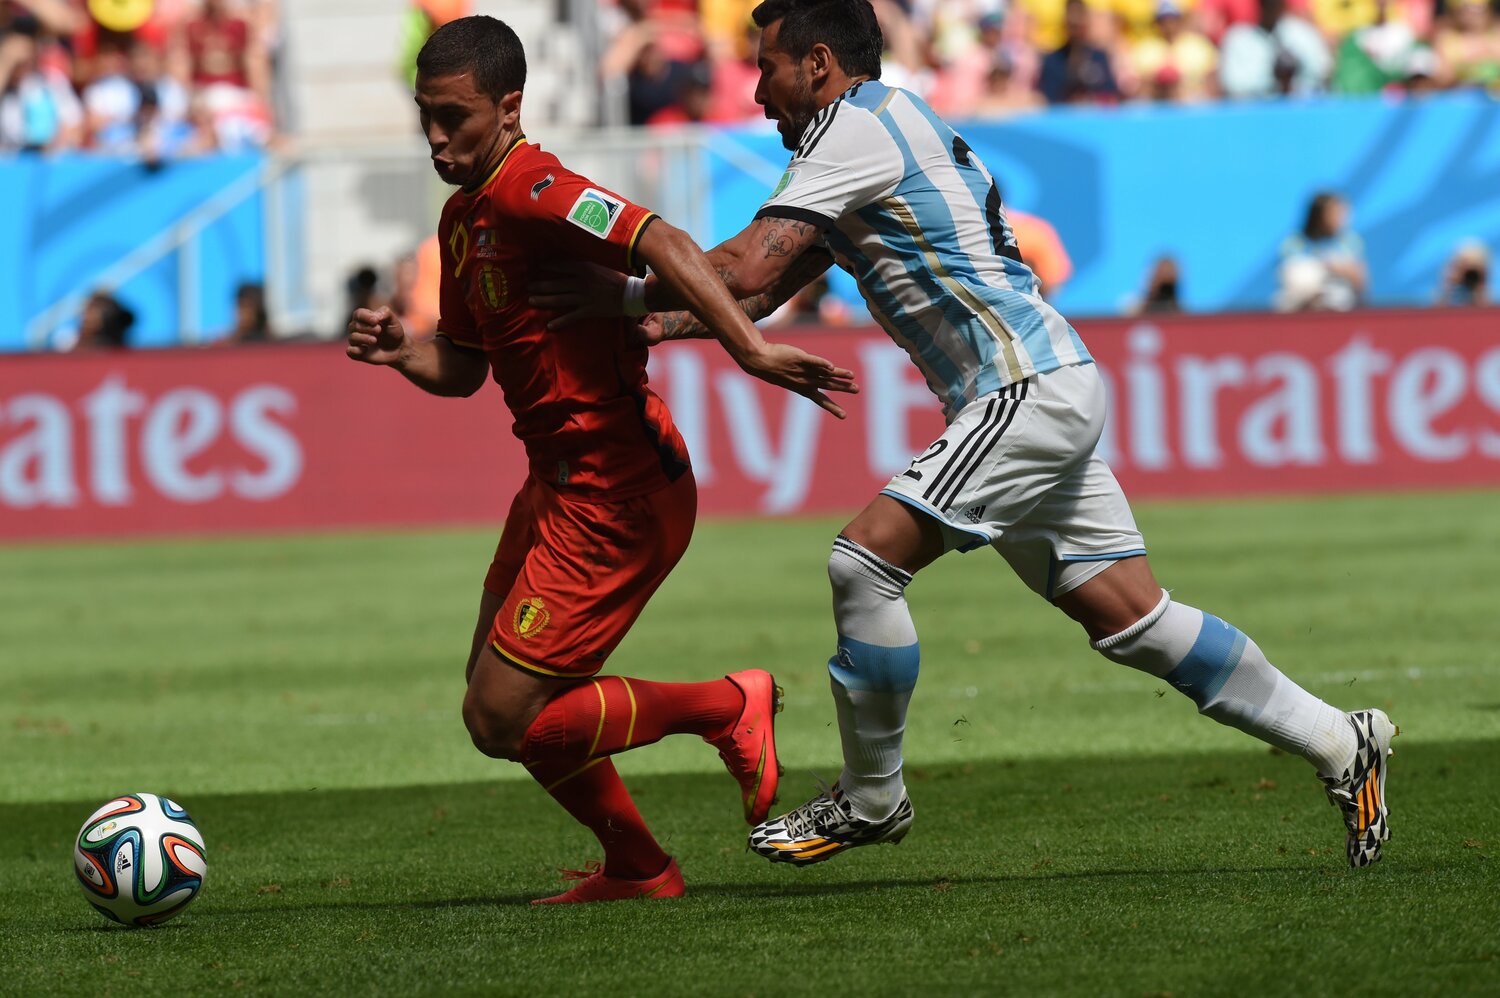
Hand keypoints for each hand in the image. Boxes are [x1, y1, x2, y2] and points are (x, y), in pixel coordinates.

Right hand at [346, 306, 407, 365]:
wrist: (398, 349)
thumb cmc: (393, 332)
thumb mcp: (393, 321)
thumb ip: (385, 313)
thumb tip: (375, 316)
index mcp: (364, 318)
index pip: (358, 314)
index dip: (365, 317)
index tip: (376, 321)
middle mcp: (357, 328)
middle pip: (354, 326)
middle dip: (367, 328)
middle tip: (379, 330)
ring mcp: (356, 341)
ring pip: (352, 338)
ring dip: (363, 338)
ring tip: (374, 340)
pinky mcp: (357, 353)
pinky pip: (350, 351)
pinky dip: (355, 350)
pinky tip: (366, 349)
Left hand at [530, 261, 628, 329]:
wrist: (630, 293)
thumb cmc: (616, 279)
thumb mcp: (599, 267)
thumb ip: (585, 268)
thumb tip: (571, 267)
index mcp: (584, 268)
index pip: (561, 266)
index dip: (548, 267)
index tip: (538, 267)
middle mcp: (581, 282)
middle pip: (556, 284)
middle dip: (540, 285)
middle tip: (528, 287)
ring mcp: (584, 297)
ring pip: (559, 298)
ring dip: (544, 300)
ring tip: (531, 301)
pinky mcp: (589, 310)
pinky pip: (571, 316)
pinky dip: (560, 321)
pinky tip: (550, 325)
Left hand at [736, 341, 858, 418]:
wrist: (762, 362)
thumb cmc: (776, 370)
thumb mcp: (793, 378)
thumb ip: (808, 378)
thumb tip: (818, 377)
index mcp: (804, 389)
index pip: (822, 401)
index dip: (833, 408)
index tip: (844, 416)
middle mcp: (806, 381)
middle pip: (828, 385)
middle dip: (843, 388)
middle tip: (856, 390)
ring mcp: (803, 370)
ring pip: (824, 373)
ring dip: (838, 375)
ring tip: (851, 376)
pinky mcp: (800, 358)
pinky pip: (813, 362)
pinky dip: (822, 364)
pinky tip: (831, 367)